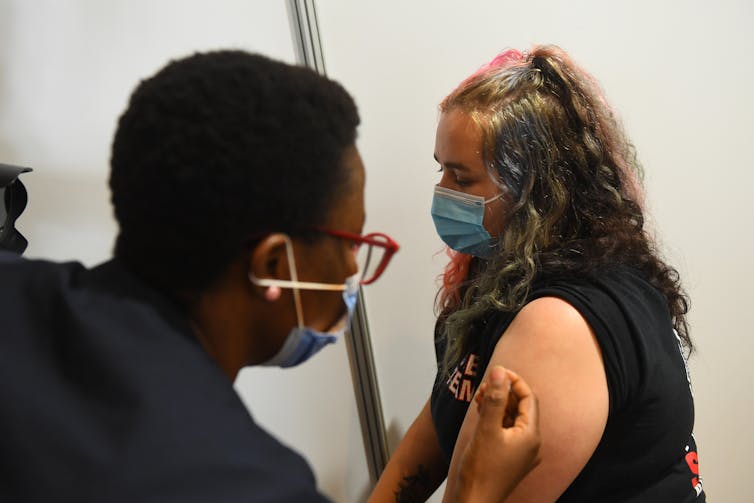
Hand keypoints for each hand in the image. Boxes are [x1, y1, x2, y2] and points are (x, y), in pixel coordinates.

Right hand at [453, 366, 540, 502]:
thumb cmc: (481, 470)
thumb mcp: (487, 429)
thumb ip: (495, 398)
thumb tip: (500, 372)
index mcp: (531, 436)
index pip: (529, 398)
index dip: (514, 381)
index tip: (497, 372)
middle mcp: (531, 444)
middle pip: (521, 407)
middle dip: (504, 392)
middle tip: (485, 386)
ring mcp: (521, 453)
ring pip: (512, 418)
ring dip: (498, 404)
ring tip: (481, 397)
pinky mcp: (510, 458)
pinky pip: (507, 430)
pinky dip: (496, 418)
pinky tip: (482, 413)